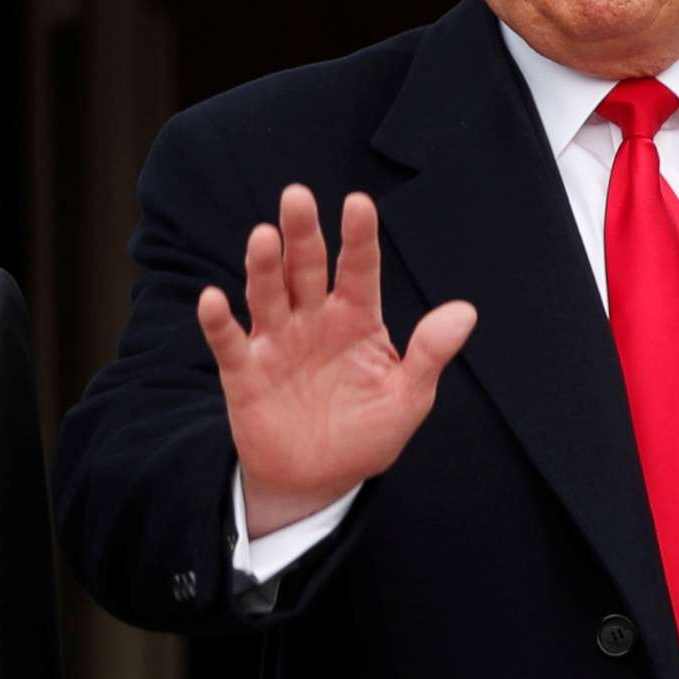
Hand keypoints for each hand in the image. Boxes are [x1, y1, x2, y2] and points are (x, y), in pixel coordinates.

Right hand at [198, 186, 476, 536]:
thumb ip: (430, 353)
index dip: (358, 237)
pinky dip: (218, 322)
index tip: (358, 203)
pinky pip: (228, 342)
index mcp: (355, 318)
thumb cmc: (365, 433)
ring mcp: (276, 342)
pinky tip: (212, 300)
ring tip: (263, 237)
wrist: (317, 480)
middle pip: (305, 269)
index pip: (358, 269)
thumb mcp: (407, 398)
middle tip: (297, 197)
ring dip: (262, 267)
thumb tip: (465, 311)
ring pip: (267, 295)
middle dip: (302, 234)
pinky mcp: (244, 372)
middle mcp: (312, 320)